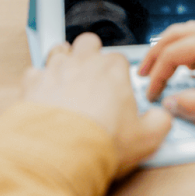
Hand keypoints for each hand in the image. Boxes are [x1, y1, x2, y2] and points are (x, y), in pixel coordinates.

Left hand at [23, 33, 171, 177]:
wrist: (61, 153)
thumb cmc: (101, 142)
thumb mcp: (146, 138)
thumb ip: (159, 122)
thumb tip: (162, 119)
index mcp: (112, 71)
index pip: (119, 59)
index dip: (118, 72)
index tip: (117, 86)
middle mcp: (83, 63)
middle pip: (88, 42)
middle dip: (89, 53)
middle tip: (91, 73)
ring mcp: (55, 71)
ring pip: (58, 50)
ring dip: (62, 61)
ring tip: (66, 79)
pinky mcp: (32, 84)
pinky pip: (33, 73)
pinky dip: (37, 82)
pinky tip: (42, 95)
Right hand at [137, 21, 194, 123]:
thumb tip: (172, 103)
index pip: (173, 54)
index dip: (157, 74)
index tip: (152, 93)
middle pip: (176, 34)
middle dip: (156, 54)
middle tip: (144, 73)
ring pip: (190, 31)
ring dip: (172, 48)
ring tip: (163, 68)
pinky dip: (189, 47)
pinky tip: (193, 65)